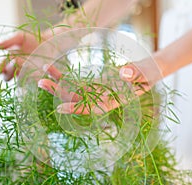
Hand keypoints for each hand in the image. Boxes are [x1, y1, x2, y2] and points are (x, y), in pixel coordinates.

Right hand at [0, 32, 41, 80]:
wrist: (48, 42)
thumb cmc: (31, 39)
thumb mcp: (19, 37)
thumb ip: (8, 42)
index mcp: (7, 61)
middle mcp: (15, 70)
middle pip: (5, 77)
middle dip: (7, 71)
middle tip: (13, 61)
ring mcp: (25, 74)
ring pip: (17, 80)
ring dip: (19, 74)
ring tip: (23, 64)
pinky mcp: (35, 77)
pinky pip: (30, 82)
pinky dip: (29, 78)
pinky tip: (31, 70)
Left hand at [38, 58, 162, 114]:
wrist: (148, 70)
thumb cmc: (149, 74)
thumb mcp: (146, 74)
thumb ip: (136, 74)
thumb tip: (124, 72)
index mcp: (112, 100)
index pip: (92, 108)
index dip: (76, 109)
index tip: (59, 107)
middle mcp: (100, 98)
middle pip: (76, 99)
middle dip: (58, 92)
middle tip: (41, 82)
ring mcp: (95, 90)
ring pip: (72, 90)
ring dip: (57, 83)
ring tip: (42, 75)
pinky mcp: (93, 82)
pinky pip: (76, 80)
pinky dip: (64, 75)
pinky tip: (52, 69)